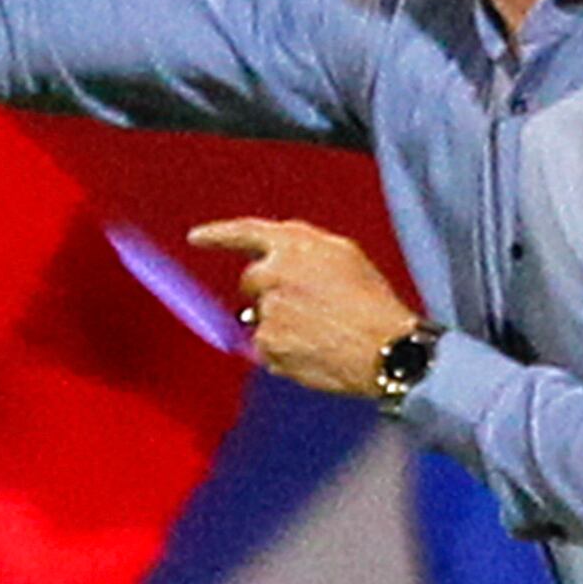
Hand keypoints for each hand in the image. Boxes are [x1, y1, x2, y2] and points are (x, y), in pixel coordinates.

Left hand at [186, 217, 419, 400]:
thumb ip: (301, 251)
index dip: (218, 234)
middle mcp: (273, 274)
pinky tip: (314, 351)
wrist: (385, 348)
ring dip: (281, 325)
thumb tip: (271, 262)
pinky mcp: (267, 345)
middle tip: (307, 308)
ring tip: (321, 332)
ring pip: (260, 318)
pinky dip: (284, 352)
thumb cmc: (371, 303)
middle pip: (250, 281)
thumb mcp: (343, 256)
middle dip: (268, 293)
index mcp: (294, 246)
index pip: (245, 232)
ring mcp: (267, 311)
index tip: (196, 237)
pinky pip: (266, 348)